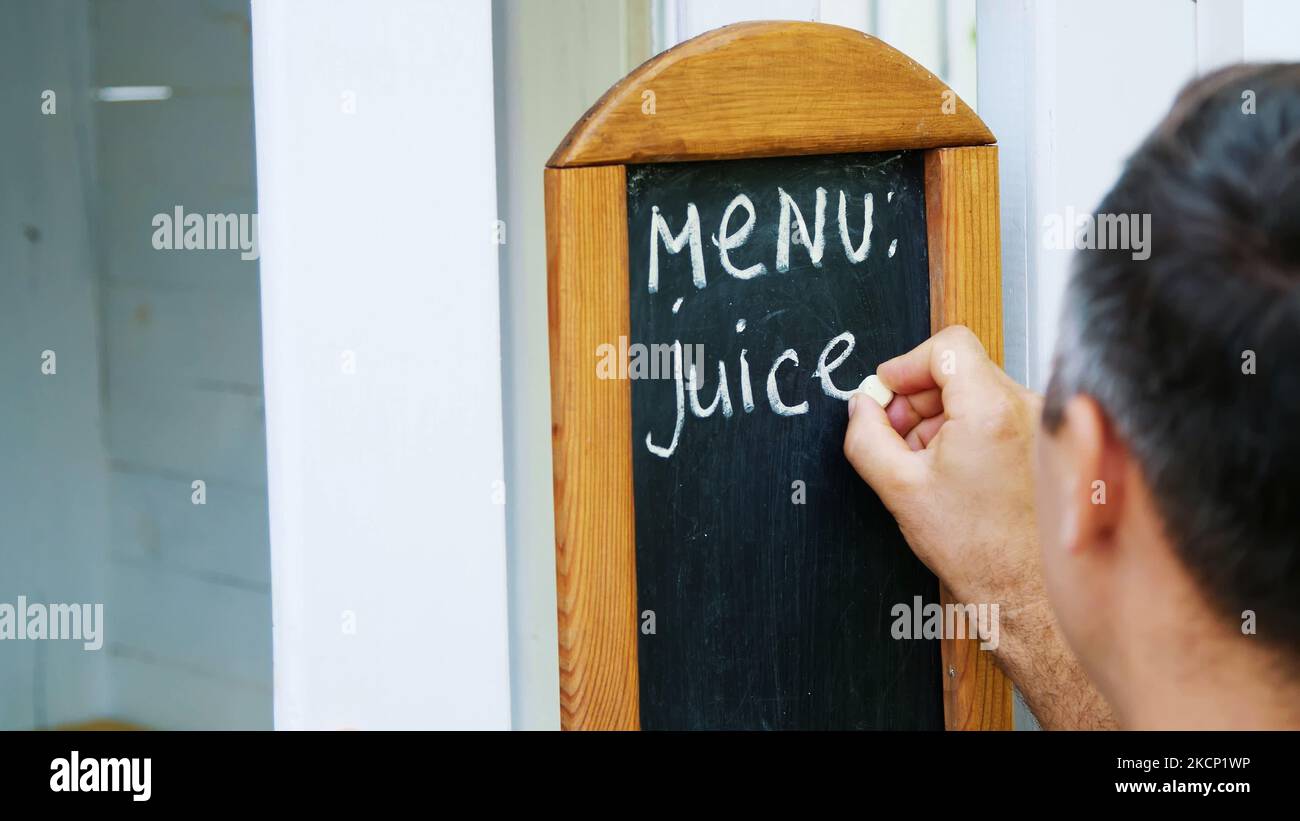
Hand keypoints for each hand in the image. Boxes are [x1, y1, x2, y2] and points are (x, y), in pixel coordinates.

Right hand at [843, 326, 1117, 728]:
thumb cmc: (978, 550)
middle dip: (917, 397)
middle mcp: (1025, 408)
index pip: (947, 345)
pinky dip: (965, 431)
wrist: (1025, 592)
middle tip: (894, 433)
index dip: (906, 364)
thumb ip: (866, 436)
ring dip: (940, 417)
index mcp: (990, 409)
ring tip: (921, 461)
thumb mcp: (900, 489)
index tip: (887, 391)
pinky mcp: (1045, 443)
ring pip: (976, 393)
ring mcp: (1040, 425)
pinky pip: (996, 415)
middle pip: (959, 369)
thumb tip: (859, 407)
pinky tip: (949, 470)